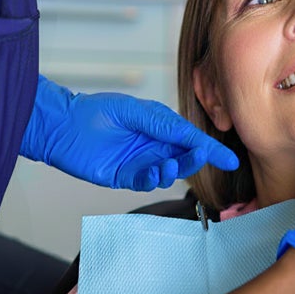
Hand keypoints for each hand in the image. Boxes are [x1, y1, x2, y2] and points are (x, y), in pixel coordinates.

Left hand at [20, 75, 238, 190]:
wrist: (63, 126)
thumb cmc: (96, 111)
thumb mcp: (134, 111)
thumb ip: (163, 124)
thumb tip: (190, 136)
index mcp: (158, 126)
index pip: (190, 139)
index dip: (211, 149)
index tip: (231, 160)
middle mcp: (152, 145)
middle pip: (183, 158)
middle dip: (194, 159)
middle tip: (199, 156)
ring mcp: (140, 162)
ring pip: (168, 172)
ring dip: (173, 171)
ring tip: (166, 165)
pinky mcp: (125, 176)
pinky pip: (146, 182)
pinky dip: (153, 180)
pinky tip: (152, 172)